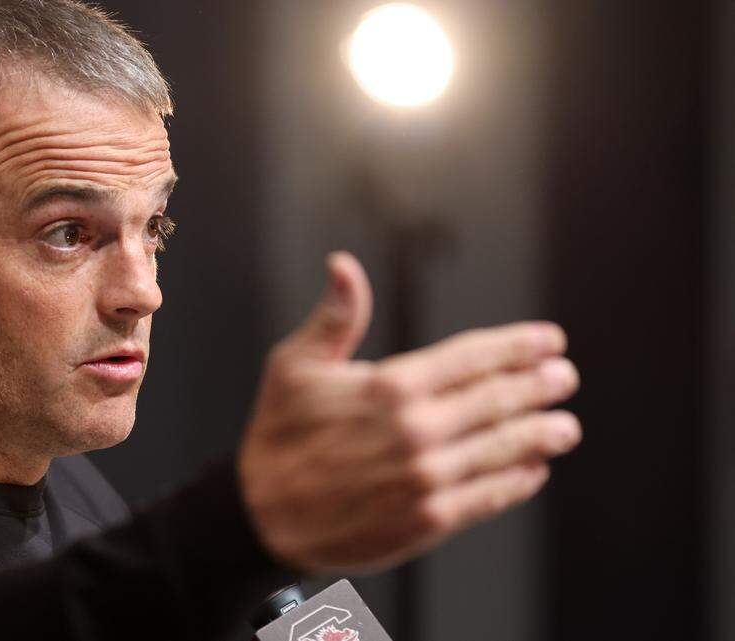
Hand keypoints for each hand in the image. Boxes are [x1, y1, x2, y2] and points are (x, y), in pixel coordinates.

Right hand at [237, 251, 580, 572]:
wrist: (261, 516)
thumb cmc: (277, 435)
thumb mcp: (293, 365)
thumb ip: (334, 317)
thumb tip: (343, 265)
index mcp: (390, 385)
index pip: (473, 357)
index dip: (518, 346)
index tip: (549, 341)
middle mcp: (417, 430)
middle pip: (499, 401)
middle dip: (539, 386)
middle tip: (564, 378)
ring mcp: (427, 477)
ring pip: (504, 449)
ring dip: (542, 434)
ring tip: (564, 426)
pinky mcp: (428, 520)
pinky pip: (488, 496)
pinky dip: (517, 482)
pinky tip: (532, 471)